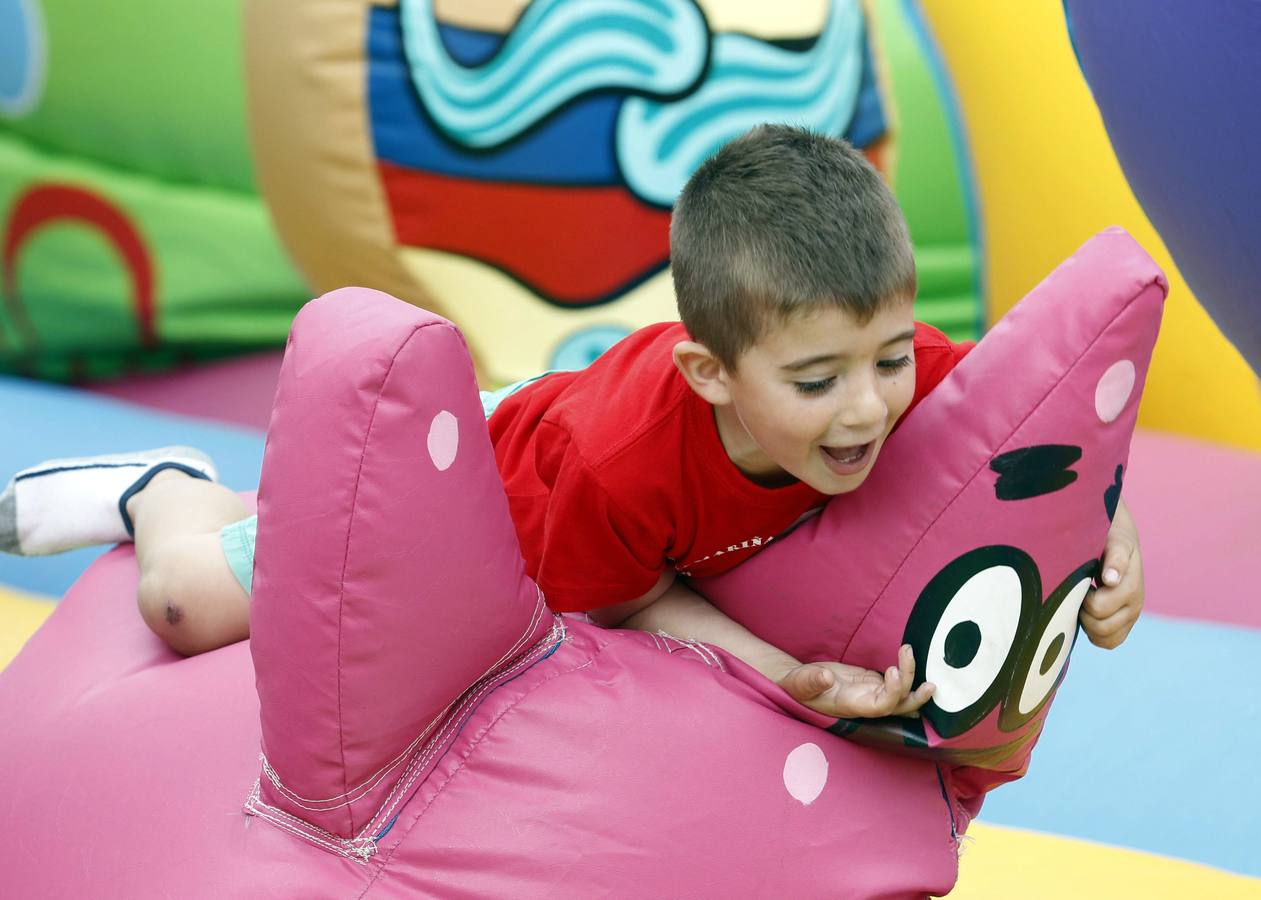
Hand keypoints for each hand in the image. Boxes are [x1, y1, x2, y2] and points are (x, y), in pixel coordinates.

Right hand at [777, 645, 934, 718]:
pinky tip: (908, 658)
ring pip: (900, 694)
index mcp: (852, 706)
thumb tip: (826, 677)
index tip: (893, 670)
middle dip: (915, 695)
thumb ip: (813, 681)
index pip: (882, 707)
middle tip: (924, 676)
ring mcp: (871, 692)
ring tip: (907, 651)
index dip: (893, 693)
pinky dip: (905, 674)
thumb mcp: (801, 683)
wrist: (800, 683)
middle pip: (899, 705)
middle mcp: (866, 703)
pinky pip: (895, 683)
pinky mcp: (871, 681)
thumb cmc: (799, 686)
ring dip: (910, 676)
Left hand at [1080, 497, 1143, 648]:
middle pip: (1099, 626)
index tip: (1081, 584)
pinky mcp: (1126, 623)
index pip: (1098, 608)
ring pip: (1105, 639)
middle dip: (1083, 612)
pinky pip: (1109, 643)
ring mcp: (1131, 615)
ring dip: (1089, 625)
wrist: (1119, 542)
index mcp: (1130, 585)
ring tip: (1083, 603)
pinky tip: (1088, 615)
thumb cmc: (1109, 539)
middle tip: (1078, 593)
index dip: (1083, 601)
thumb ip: (1114, 558)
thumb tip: (1111, 579)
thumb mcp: (1113, 540)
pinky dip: (1095, 634)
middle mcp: (1135, 604)